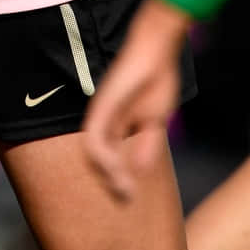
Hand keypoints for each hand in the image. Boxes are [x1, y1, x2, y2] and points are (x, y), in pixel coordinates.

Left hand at [83, 0, 190, 201]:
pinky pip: (94, 141)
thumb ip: (147, 145)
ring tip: (124, 190)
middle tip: (126, 198)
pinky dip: (104, 160)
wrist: (155, 50)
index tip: (130, 195)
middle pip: (98, 158)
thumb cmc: (156, 80)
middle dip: (111, 181)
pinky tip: (119, 171)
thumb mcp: (154, 121)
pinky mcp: (100, 108)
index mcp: (115, 124)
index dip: (117, 177)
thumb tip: (140, 172)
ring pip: (93, 154)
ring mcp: (100, 114)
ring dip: (108, 175)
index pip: (110, 157)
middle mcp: (103, 121)